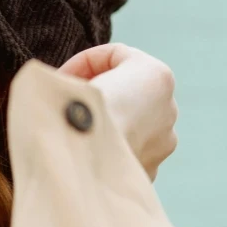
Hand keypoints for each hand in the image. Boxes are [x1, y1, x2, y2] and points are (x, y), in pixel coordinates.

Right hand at [59, 43, 177, 181]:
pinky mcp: (150, 170)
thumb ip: (73, 78)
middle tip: (66, 100)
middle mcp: (168, 108)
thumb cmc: (75, 117)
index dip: (80, 63)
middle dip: (97, 92)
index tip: (58, 78)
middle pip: (127, 89)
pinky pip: (128, 149)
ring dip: (106, 119)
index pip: (114, 56)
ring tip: (75, 127)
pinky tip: (85, 151)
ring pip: (130, 121)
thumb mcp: (72, 78)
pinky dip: (110, 147)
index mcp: (155, 76)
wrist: (78, 166)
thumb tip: (63, 89)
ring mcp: (163, 142)